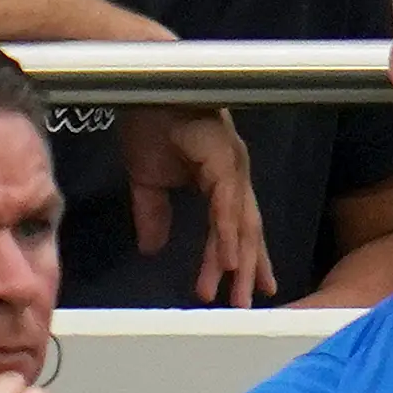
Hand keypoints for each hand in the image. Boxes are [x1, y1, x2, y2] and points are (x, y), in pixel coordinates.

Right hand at [119, 106, 273, 307]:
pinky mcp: (224, 161)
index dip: (243, 258)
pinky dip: (229, 235)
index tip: (247, 287)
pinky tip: (230, 261)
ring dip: (239, 261)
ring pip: (241, 224)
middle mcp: (235, 176)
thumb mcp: (148, 181)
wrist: (143, 87)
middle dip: (248, 270)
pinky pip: (228, 205)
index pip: (237, 226)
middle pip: (247, 231)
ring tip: (237, 293)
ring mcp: (234, 167)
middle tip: (247, 304)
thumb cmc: (149, 124)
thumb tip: (151, 249)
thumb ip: (154, 215)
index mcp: (223, 179)